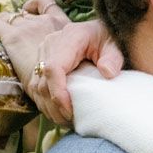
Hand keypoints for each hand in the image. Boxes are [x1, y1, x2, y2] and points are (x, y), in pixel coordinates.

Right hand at [0, 0, 122, 126]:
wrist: (98, 32)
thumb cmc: (107, 39)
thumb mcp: (115, 45)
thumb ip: (113, 58)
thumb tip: (107, 73)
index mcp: (69, 38)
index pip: (53, 68)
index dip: (58, 92)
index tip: (70, 110)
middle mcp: (50, 45)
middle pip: (43, 81)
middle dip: (54, 105)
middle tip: (70, 120)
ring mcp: (43, 54)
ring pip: (37, 86)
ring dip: (49, 107)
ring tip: (66, 121)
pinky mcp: (41, 64)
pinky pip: (37, 87)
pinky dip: (46, 103)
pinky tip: (59, 114)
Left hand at [0, 0, 68, 78]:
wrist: (59, 83)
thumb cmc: (71, 77)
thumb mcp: (75, 58)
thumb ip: (66, 52)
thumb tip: (61, 64)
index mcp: (61, 23)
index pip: (45, 0)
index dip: (34, 4)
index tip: (29, 13)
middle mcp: (43, 21)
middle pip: (22, 13)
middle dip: (16, 22)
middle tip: (14, 37)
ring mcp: (27, 28)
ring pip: (6, 17)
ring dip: (1, 25)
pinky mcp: (13, 38)